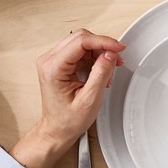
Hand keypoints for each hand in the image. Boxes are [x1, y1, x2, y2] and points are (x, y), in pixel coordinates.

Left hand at [11, 29, 124, 167]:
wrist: (57, 130)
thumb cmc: (67, 120)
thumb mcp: (89, 99)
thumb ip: (100, 74)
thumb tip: (110, 54)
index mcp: (52, 68)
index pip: (80, 41)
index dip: (103, 42)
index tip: (118, 48)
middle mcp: (49, 61)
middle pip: (81, 38)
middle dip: (102, 46)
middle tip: (116, 58)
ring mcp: (53, 61)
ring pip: (82, 42)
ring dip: (99, 52)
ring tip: (109, 69)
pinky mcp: (60, 63)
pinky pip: (81, 51)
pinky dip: (94, 57)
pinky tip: (101, 71)